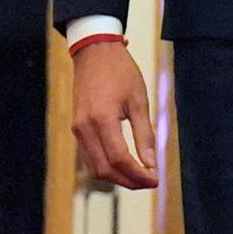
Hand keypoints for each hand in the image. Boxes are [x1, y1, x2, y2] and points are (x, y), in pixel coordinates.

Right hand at [70, 41, 158, 190]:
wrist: (94, 52)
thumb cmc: (120, 71)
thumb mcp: (138, 100)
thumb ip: (144, 134)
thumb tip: (151, 164)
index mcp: (101, 118)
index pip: (119, 158)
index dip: (138, 174)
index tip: (155, 179)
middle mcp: (84, 127)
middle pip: (104, 169)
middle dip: (128, 181)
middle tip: (150, 182)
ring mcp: (77, 129)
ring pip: (95, 167)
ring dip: (117, 177)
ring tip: (140, 177)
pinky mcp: (77, 128)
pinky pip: (90, 157)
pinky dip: (107, 167)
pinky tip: (124, 166)